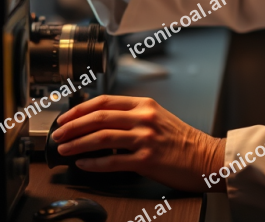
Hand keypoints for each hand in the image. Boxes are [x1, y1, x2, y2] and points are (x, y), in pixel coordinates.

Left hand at [52, 95, 226, 192]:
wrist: (205, 157)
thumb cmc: (182, 140)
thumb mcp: (157, 117)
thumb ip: (133, 116)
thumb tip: (102, 122)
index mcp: (144, 105)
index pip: (104, 101)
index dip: (80, 109)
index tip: (65, 117)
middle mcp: (144, 118)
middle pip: (99, 117)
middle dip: (73, 126)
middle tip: (58, 134)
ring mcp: (145, 138)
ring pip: (102, 137)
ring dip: (78, 144)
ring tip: (65, 150)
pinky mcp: (147, 159)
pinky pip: (113, 161)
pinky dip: (94, 163)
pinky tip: (83, 164)